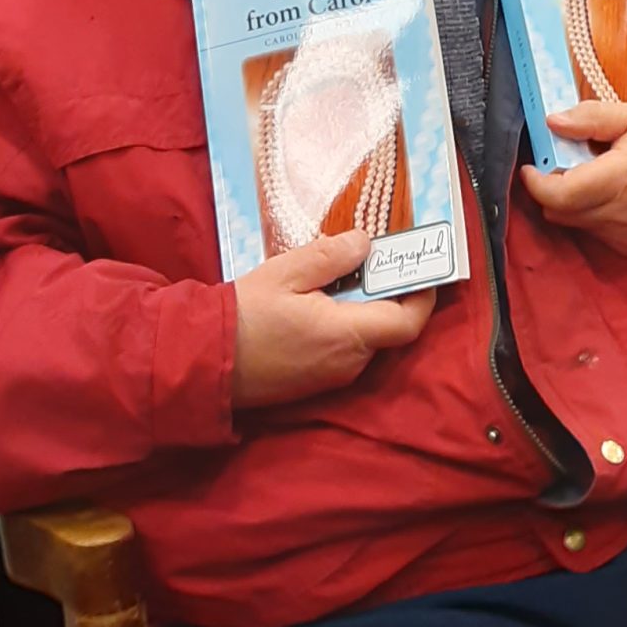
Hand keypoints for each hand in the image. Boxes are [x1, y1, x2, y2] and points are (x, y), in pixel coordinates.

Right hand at [231, 228, 435, 409]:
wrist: (204, 362)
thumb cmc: (244, 315)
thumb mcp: (286, 273)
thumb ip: (331, 256)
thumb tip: (366, 243)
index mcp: (347, 336)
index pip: (408, 322)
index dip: (423, 295)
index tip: (421, 268)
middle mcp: (348, 363)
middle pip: (389, 329)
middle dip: (388, 294)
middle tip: (373, 260)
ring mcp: (332, 378)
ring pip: (367, 340)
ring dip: (363, 309)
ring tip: (340, 276)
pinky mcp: (316, 383)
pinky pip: (345, 351)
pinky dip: (345, 325)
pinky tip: (320, 303)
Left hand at [521, 103, 626, 259]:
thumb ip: (592, 118)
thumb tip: (552, 120)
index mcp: (618, 179)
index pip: (557, 195)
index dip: (535, 182)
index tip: (531, 167)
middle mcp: (620, 216)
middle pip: (560, 213)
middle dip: (553, 190)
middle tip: (567, 165)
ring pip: (576, 225)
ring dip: (574, 204)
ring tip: (597, 178)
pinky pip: (598, 236)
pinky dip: (595, 217)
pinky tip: (617, 196)